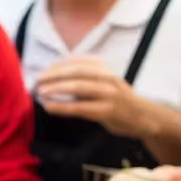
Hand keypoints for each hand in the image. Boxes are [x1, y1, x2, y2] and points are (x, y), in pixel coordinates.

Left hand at [35, 57, 155, 138]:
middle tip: (36, 82)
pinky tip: (49, 107)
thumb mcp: (105, 85)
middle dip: (53, 76)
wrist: (145, 118)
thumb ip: (86, 81)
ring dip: (55, 89)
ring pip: (77, 88)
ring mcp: (109, 94)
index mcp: (104, 70)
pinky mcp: (107, 111)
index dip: (57, 67)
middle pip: (75, 72)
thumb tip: (57, 80)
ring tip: (40, 93)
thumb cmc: (120, 103)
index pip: (77, 63)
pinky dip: (62, 107)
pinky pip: (80, 108)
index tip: (42, 72)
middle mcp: (107, 78)